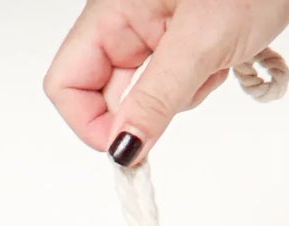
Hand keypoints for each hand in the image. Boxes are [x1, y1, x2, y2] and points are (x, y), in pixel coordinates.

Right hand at [43, 0, 288, 164]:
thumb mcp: (199, 45)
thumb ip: (155, 99)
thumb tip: (122, 149)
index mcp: (111, 13)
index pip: (66, 82)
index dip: (89, 122)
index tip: (127, 148)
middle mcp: (125, 23)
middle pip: (104, 93)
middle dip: (144, 109)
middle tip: (184, 98)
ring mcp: (153, 34)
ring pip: (143, 96)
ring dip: (178, 97)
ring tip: (211, 67)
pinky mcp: (182, 43)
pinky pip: (173, 87)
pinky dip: (197, 86)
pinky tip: (221, 63)